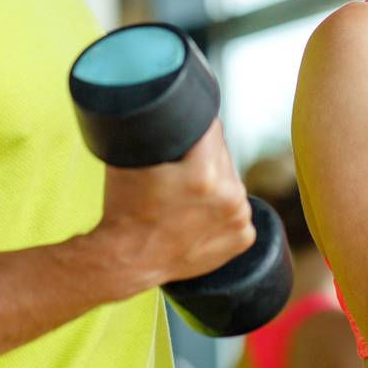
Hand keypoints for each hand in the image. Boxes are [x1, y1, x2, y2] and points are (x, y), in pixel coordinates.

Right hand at [98, 120, 254, 287]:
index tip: (185, 134)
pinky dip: (223, 211)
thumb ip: (160, 132)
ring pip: (230, 181)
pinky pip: (237, 210)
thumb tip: (175, 107)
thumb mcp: (135, 159)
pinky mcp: (243, 238)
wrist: (125, 260)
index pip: (211, 129)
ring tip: (186, 196)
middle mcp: (228, 194)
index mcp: (203, 173)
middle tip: (179, 171)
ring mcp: (238, 218)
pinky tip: (199, 216)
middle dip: (204, 157)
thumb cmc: (124, 208)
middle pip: (222, 154)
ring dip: (215, 183)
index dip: (196, 128)